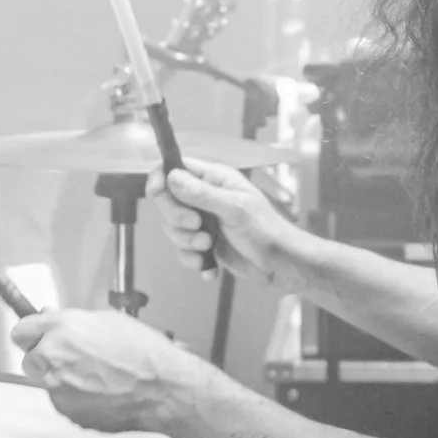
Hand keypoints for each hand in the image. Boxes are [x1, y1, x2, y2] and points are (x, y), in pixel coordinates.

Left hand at [10, 307, 205, 432]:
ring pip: (48, 383)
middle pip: (30, 360)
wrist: (161, 388)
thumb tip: (54, 319)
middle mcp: (52, 357)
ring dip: (64, 380)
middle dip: (46, 359)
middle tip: (73, 358)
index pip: (21, 331)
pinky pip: (65, 402)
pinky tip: (102, 391)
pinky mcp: (67, 410)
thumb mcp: (108, 320)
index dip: (32, 334)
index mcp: (61, 329)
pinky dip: (77, 398)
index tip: (37, 337)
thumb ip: (73, 321)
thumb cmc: (143, 353)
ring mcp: (57, 387)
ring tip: (97, 376)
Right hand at [153, 159, 299, 286]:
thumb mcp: (235, 208)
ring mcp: (204, 222)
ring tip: (209, 247)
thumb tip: (171, 176)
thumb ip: (202, 194)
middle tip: (197, 227)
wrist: (280, 264)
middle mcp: (205, 197)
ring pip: (173, 229)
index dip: (161, 179)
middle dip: (177, 218)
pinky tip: (210, 268)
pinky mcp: (205, 245)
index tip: (157, 194)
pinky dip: (194, 261)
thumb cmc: (265, 229)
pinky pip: (184, 251)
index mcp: (214, 179)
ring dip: (186, 242)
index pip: (175, 169)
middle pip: (168, 201)